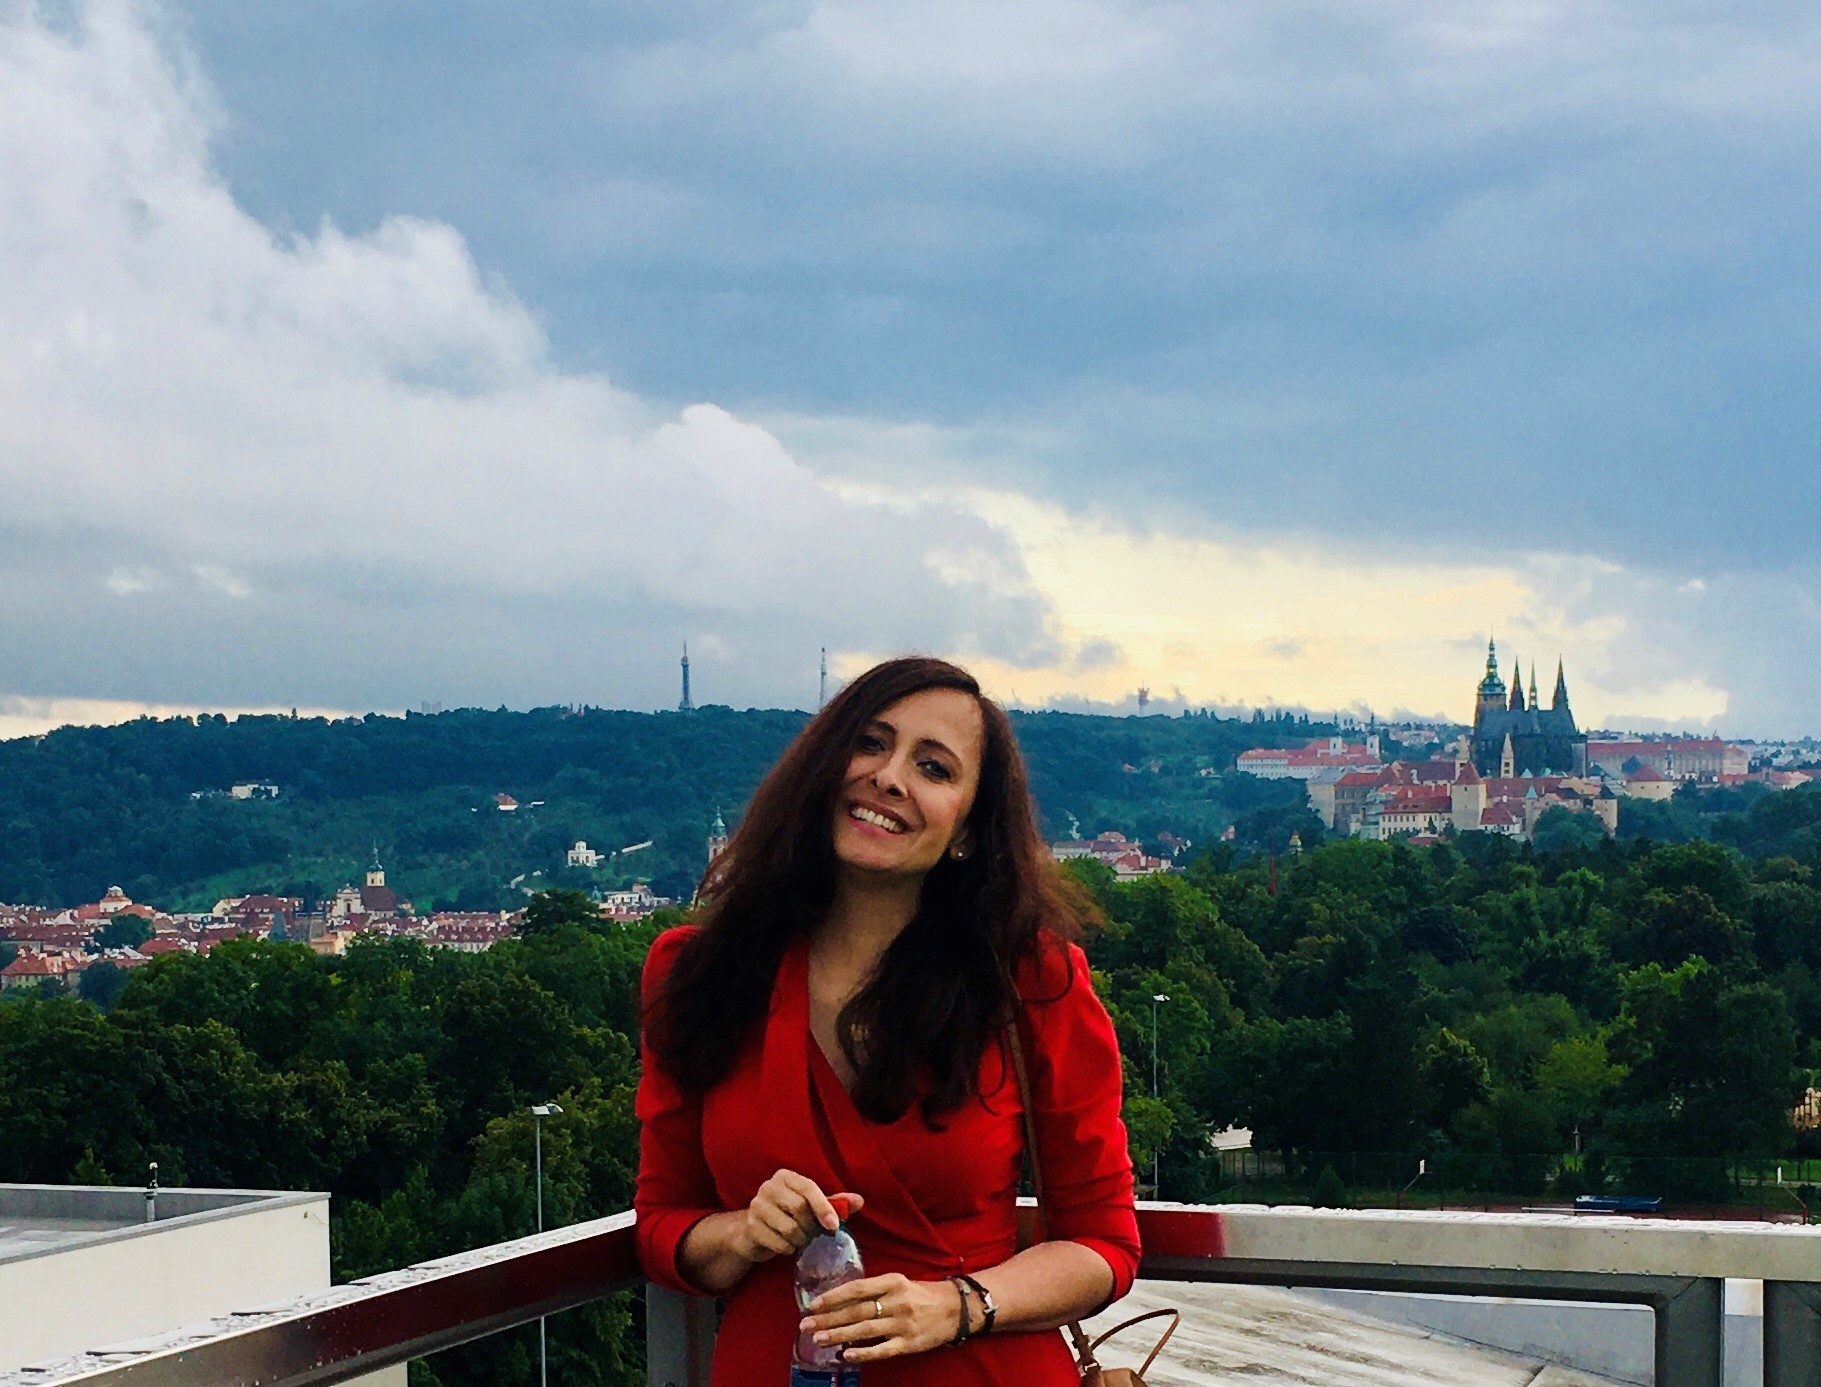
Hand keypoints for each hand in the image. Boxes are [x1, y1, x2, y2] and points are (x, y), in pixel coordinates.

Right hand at [734, 1169, 863, 1263]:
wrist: (754, 1232)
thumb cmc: (788, 1215)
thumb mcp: (811, 1207)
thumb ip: (835, 1203)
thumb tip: (859, 1201)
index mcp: (786, 1177)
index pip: (808, 1187)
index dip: (824, 1207)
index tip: (834, 1226)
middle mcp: (769, 1187)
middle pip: (799, 1207)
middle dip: (811, 1226)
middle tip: (815, 1234)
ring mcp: (757, 1206)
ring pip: (789, 1227)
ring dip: (801, 1239)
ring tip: (800, 1239)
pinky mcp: (751, 1227)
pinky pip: (778, 1242)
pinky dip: (788, 1248)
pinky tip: (787, 1245)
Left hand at [800, 1273, 963, 1362]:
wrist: (956, 1308)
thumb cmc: (922, 1294)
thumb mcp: (900, 1283)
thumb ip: (875, 1290)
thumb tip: (841, 1300)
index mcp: (892, 1281)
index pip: (856, 1288)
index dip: (833, 1296)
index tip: (813, 1304)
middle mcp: (896, 1301)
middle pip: (856, 1310)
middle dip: (828, 1318)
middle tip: (805, 1325)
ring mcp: (903, 1323)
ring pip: (865, 1329)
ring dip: (839, 1335)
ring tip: (818, 1339)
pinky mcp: (909, 1343)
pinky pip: (882, 1349)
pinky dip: (864, 1352)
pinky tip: (847, 1355)